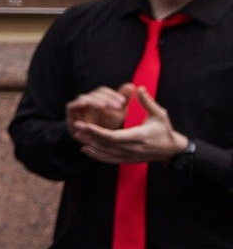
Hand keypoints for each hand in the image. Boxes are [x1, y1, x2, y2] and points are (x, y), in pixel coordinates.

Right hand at [66, 87, 127, 133]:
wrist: (92, 139)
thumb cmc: (105, 124)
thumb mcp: (118, 114)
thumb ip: (123, 100)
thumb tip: (130, 85)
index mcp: (97, 98)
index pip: (103, 91)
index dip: (113, 95)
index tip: (123, 102)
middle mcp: (87, 99)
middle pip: (95, 94)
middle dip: (107, 99)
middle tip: (118, 106)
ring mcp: (78, 105)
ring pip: (85, 98)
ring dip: (94, 101)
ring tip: (103, 106)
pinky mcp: (70, 113)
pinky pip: (71, 106)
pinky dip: (77, 104)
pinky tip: (86, 104)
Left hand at [74, 87, 188, 165]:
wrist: (171, 150)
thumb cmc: (165, 129)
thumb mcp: (159, 114)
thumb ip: (147, 102)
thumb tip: (139, 88)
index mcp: (139, 136)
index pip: (113, 136)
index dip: (97, 131)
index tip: (85, 124)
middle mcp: (133, 148)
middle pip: (106, 145)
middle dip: (89, 136)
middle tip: (75, 126)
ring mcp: (129, 156)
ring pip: (105, 153)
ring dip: (90, 145)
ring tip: (76, 135)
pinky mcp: (127, 160)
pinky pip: (109, 159)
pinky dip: (96, 155)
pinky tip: (85, 149)